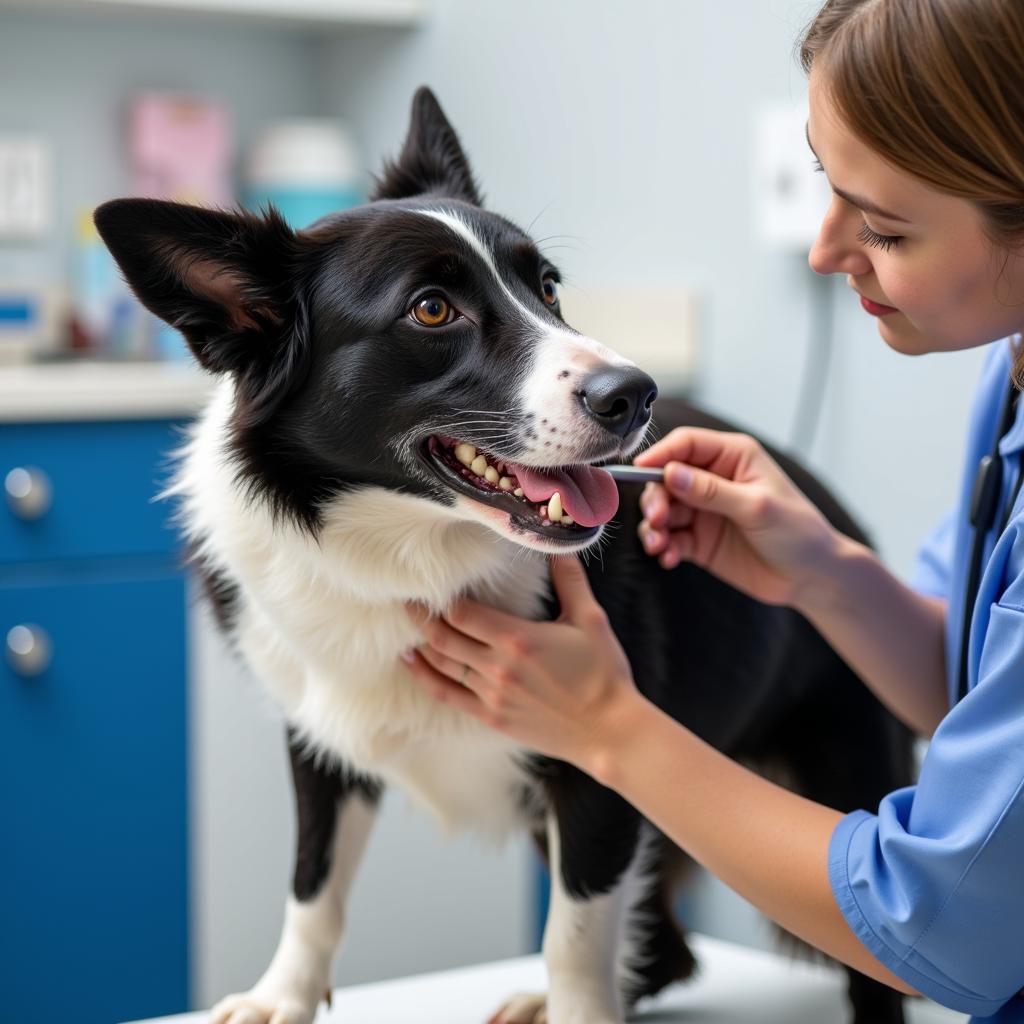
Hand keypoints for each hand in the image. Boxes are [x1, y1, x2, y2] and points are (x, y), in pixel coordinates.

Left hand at [402, 555, 640, 768]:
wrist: (609, 731)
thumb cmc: (603, 673)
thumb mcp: (590, 620)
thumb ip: (570, 581)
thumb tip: (558, 547)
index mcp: (517, 639)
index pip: (462, 613)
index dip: (442, 598)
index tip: (431, 583)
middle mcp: (497, 667)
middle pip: (442, 637)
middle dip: (420, 617)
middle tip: (406, 600)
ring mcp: (492, 695)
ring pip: (441, 665)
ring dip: (420, 644)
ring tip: (406, 626)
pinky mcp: (492, 717)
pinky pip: (447, 695)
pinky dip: (425, 676)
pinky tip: (411, 662)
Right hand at [633, 427, 839, 607]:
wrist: (811, 578)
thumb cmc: (798, 533)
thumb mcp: (756, 507)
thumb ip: (711, 491)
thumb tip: (670, 473)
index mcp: (732, 457)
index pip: (685, 444)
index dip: (659, 455)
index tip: (639, 472)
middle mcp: (714, 479)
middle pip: (666, 478)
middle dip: (655, 499)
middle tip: (657, 520)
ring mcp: (704, 510)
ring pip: (663, 510)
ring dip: (654, 527)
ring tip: (658, 545)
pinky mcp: (699, 540)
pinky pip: (670, 538)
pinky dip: (664, 547)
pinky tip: (669, 558)